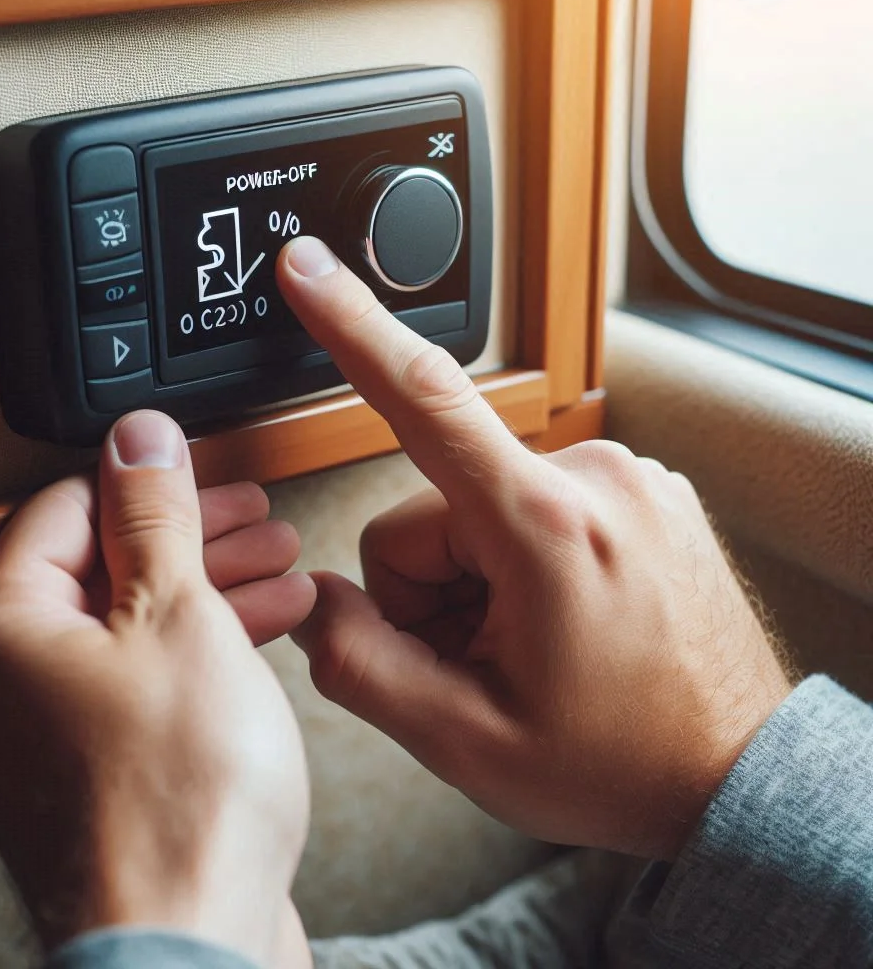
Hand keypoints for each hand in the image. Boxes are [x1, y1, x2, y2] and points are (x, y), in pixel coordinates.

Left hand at [0, 410, 314, 967]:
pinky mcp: (93, 770)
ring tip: (280, 570)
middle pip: (104, 566)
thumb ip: (153, 515)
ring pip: (131, 624)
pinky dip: (201, 647)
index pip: (67, 506)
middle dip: (193, 537)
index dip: (150, 480)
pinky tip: (263, 632)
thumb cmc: (179, 802)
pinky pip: (143, 678)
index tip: (205, 471)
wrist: (193, 945)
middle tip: (254, 521)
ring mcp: (47, 732)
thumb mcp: (177, 613)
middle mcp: (4, 681)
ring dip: (210, 589)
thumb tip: (139, 439)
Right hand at [275, 236, 793, 861]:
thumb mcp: (465, 740)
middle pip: (430, 499)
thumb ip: (359, 663)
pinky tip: (556, 618)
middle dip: (427, 583)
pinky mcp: (641, 490)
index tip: (308, 268)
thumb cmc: (622, 763)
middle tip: (478, 654)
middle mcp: (594, 479)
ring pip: (477, 501)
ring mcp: (626, 479)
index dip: (350, 324)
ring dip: (474, 572)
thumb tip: (317, 600)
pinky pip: (532, 499)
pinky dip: (518, 555)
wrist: (734, 775)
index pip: (423, 396)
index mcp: (546, 527)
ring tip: (526, 643)